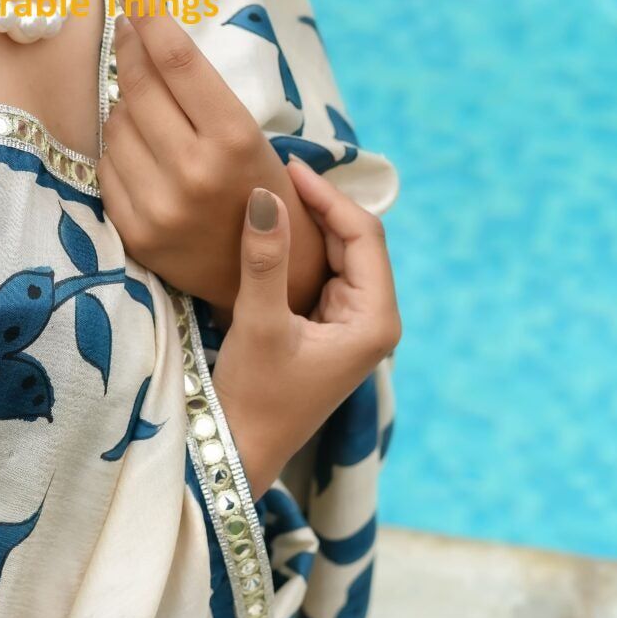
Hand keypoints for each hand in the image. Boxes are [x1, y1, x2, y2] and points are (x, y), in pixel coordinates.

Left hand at [95, 0, 311, 312]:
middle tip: (125, 22)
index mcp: (233, 140)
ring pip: (115, 123)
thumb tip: (141, 39)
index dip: (148, 16)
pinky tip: (139, 146)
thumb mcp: (250, 135)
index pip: (176, 61)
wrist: (269, 278)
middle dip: (128, 47)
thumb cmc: (262, 190)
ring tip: (150, 106)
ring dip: (124, 103)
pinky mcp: (135, 232)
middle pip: (138, 86)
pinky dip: (117, 146)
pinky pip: (105, 165)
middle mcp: (193, 172)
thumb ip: (197, 95)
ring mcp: (159, 207)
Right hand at [210, 156, 402, 502]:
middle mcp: (374, 319)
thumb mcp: (259, 325)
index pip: (363, 236)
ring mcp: (354, 325)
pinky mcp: (331, 329)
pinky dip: (302, 245)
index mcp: (375, 320)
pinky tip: (272, 226)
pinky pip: (324, 271)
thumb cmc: (255, 397)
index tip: (286, 166)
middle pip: (357, 241)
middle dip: (321, 203)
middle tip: (275, 170)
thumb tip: (266, 195)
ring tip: (271, 188)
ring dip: (311, 221)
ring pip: (340, 253)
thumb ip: (264, 260)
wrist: (241, 451)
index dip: (328, 196)